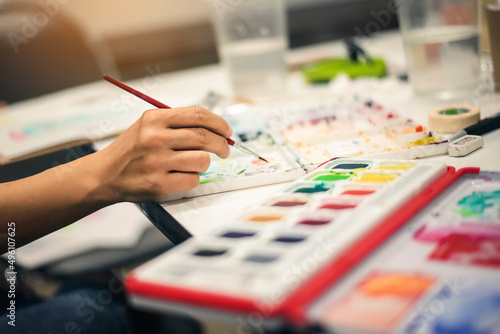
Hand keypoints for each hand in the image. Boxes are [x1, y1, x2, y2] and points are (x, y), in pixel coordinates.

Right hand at [93, 106, 232, 201]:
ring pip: (202, 160)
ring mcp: (156, 162)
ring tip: (195, 164)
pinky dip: (193, 178)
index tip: (227, 131)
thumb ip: (178, 124)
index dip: (219, 123)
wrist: (104, 175)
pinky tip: (182, 176)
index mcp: (155, 119)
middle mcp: (155, 138)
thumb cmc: (132, 150)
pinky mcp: (158, 184)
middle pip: (205, 137)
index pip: (198, 115)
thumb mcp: (148, 126)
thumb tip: (217, 129)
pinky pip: (193, 180)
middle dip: (222, 144)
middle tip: (225, 150)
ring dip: (205, 163)